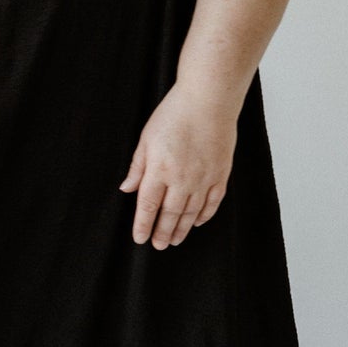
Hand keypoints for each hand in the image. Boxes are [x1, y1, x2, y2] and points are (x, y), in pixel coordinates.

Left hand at [119, 82, 239, 249]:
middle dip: (162, 233)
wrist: (209, 101)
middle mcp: (182, 179)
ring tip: (174, 240)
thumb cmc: (175, 114)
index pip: (148, 206)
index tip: (140, 238)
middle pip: (170, 214)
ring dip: (181, 229)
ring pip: (191, 213)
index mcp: (160, 170)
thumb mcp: (146, 138)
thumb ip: (138, 167)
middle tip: (158, 245)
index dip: (143, 225)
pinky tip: (196, 222)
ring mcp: (204, 179)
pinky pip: (212, 203)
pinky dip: (204, 216)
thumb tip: (127, 189)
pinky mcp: (220, 175)